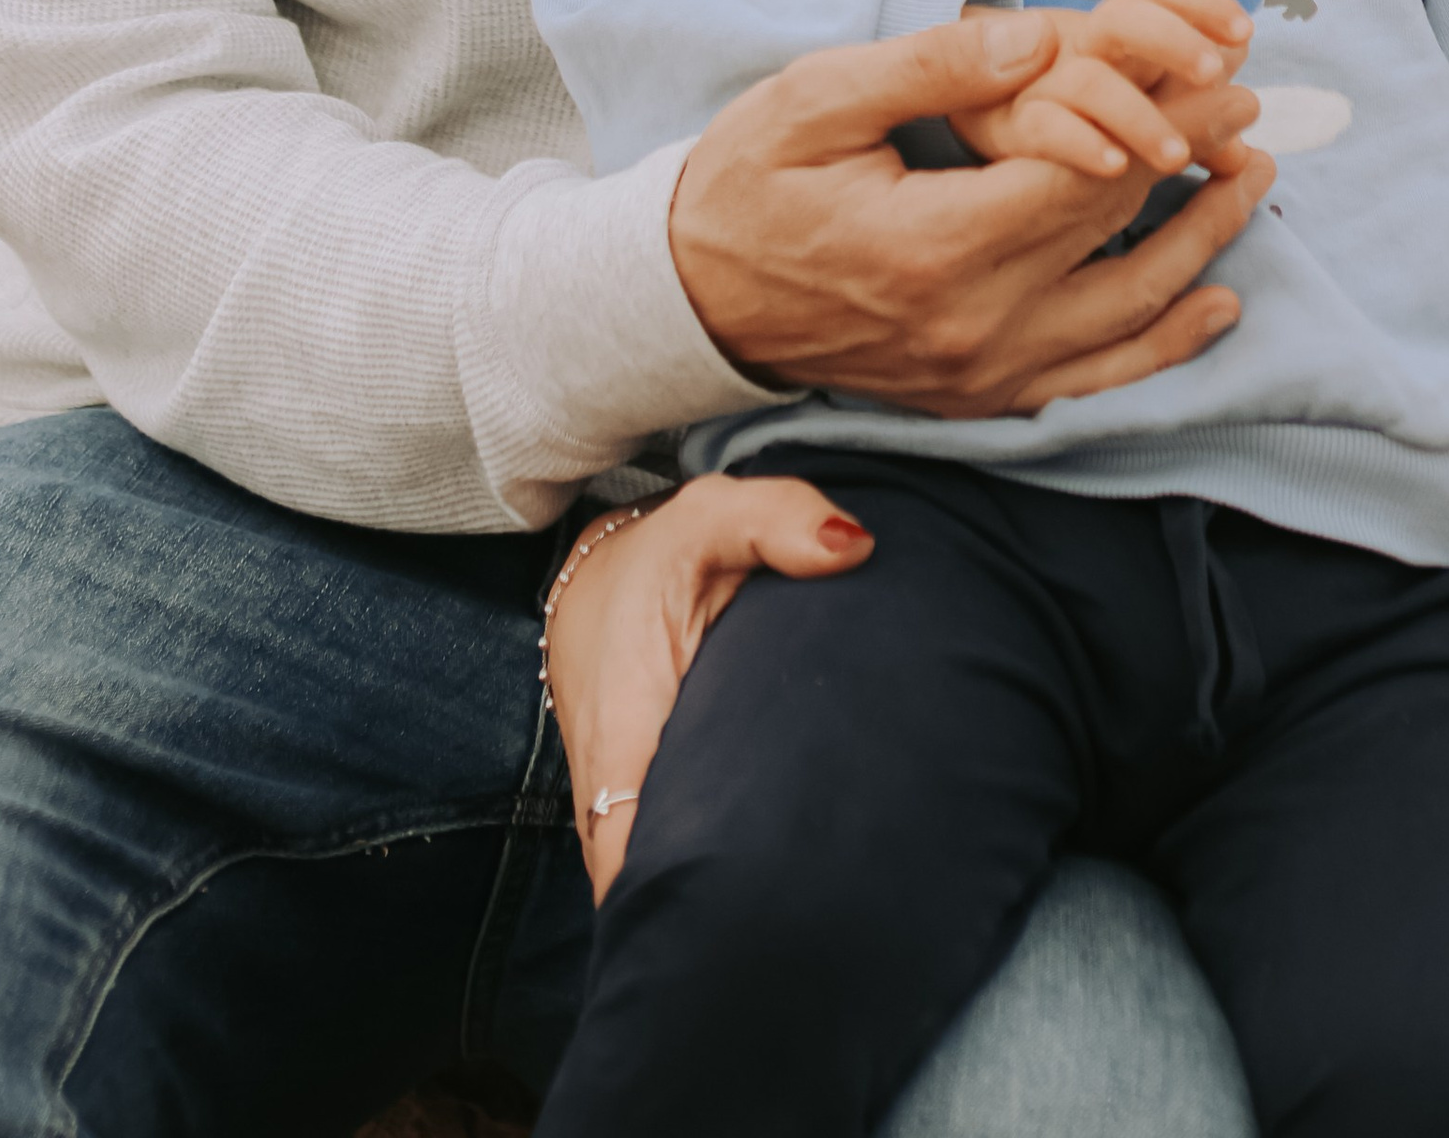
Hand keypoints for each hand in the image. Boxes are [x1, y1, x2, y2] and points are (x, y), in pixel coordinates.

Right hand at [541, 477, 873, 903]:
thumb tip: (854, 548)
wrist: (594, 573)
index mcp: (624, 739)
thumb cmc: (656, 555)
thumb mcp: (711, 519)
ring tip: (807, 915)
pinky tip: (775, 879)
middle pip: (655, 895)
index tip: (765, 920)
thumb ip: (778, 521)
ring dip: (715, 900)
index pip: (642, 865)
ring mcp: (621, 808)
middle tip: (814, 929)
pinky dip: (708, 873)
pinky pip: (665, 860)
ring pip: (659, 884)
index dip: (692, 908)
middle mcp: (611, 793)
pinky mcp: (638, 805)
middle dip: (719, 923)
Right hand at [668, 6, 1276, 418]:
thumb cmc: (746, 183)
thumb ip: (933, 68)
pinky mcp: (977, 399)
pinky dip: (1164, 346)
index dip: (1167, 118)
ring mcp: (978, 375)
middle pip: (1116, 235)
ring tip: (1254, 182)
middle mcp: (971, 326)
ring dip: (1202, 247)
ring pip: (1127, 317)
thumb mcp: (817, 100)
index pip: (1087, 174)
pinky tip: (1214, 303)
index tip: (1222, 69)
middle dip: (1196, 162)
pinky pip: (1094, 381)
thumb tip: (1040, 38)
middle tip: (1258, 105)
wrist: (689, 299)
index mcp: (934, 245)